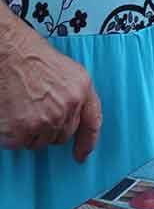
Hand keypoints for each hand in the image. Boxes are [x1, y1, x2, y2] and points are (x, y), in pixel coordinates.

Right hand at [0, 24, 101, 162]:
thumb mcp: (70, 72)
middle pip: (62, 136)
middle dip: (50, 129)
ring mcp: (43, 121)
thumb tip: (76, 120)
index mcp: (81, 91)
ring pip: (40, 142)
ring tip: (22, 109)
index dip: (87, 143)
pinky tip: (10, 116)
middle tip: (35, 111)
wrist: (8, 53)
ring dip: (31, 132)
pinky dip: (13, 135)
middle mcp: (66, 108)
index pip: (92, 124)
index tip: (81, 155)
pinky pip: (19, 143)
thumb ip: (78, 96)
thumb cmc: (33, 59)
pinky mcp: (20, 130)